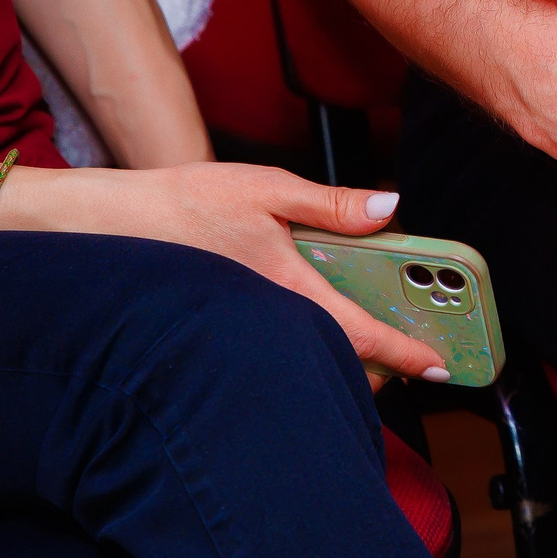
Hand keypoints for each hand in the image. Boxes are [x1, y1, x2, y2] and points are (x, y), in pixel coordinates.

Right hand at [94, 166, 447, 388]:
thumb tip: (390, 209)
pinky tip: (322, 321)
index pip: (363, 335)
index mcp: (290, 287)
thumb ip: (332, 204)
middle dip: (384, 366)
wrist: (116, 229)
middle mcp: (274, 320)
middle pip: (344, 360)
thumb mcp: (268, 189)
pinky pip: (287, 350)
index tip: (441, 368)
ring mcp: (254, 331)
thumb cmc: (189, 205)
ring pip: (315, 359)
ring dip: (349, 357)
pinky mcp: (236, 328)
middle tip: (416, 353)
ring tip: (379, 338)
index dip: (407, 355)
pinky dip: (316, 347)